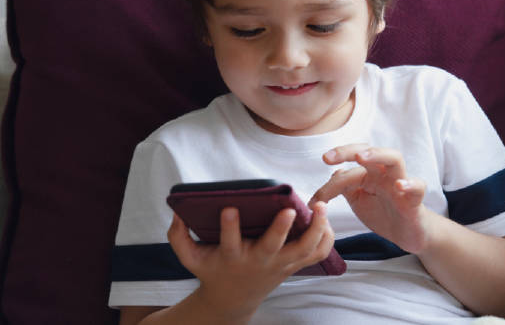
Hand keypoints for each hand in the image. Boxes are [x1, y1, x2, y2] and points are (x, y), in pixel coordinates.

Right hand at [167, 202, 333, 320]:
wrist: (233, 298)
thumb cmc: (213, 269)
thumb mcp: (190, 257)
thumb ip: (178, 236)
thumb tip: (177, 211)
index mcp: (232, 257)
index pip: (229, 242)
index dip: (229, 226)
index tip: (230, 207)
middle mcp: (258, 261)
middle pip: (273, 247)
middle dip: (281, 229)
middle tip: (289, 210)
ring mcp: (279, 265)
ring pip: (303, 251)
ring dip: (315, 229)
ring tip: (321, 206)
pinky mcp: (293, 265)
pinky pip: (316, 255)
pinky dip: (326, 239)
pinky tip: (327, 219)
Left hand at [310, 144, 432, 253]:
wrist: (407, 233)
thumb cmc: (382, 212)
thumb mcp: (358, 201)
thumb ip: (344, 187)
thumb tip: (333, 172)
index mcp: (368, 174)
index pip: (346, 170)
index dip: (329, 184)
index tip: (313, 201)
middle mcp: (383, 173)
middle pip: (368, 151)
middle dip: (347, 151)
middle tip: (328, 158)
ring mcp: (400, 182)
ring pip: (394, 158)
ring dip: (377, 154)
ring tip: (361, 157)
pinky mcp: (415, 199)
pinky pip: (418, 186)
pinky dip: (410, 184)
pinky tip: (400, 185)